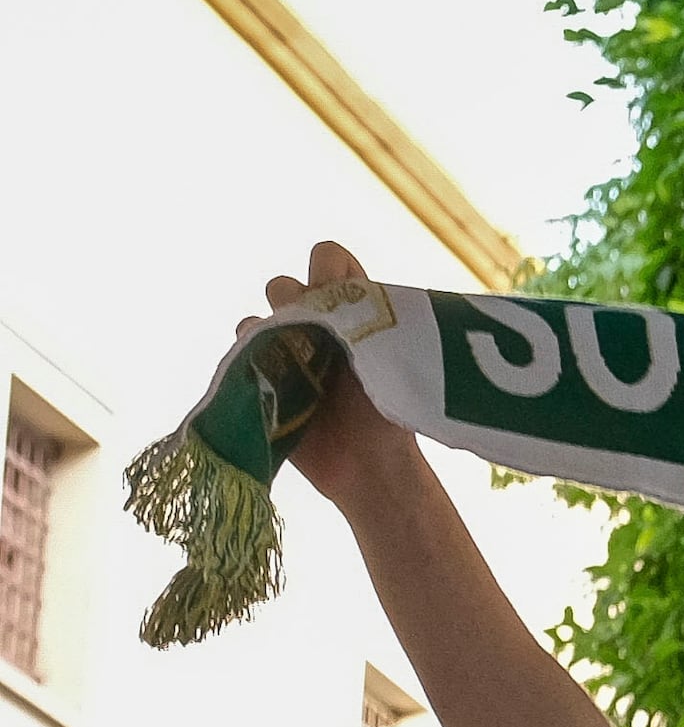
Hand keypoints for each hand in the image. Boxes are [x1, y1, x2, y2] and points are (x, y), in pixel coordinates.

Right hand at [249, 243, 417, 500]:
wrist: (371, 467)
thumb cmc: (394, 414)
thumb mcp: (400, 364)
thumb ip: (379, 326)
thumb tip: (353, 296)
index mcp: (349, 309)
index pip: (330, 258)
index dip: (331, 268)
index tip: (344, 294)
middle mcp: (312, 322)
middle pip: (284, 286)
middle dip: (295, 301)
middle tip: (315, 326)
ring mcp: (282, 349)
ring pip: (257, 317)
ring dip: (271, 331)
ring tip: (296, 360)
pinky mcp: (260, 376)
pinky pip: (240, 350)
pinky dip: (250, 357)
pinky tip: (275, 379)